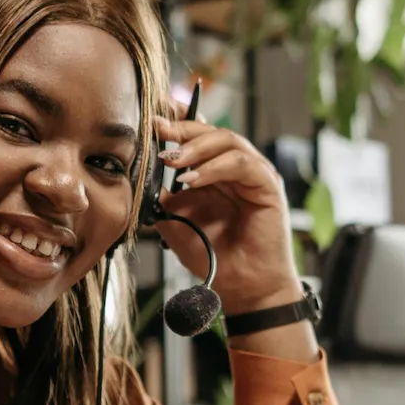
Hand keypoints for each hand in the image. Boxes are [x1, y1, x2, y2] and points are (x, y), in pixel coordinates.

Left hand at [153, 105, 301, 315]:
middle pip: (210, 130)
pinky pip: (241, 163)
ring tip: (172, 160)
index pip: (196, 134)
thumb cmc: (211, 255)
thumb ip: (159, 194)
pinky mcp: (267, 184)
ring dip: (196, 147)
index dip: (176, 121)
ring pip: (227, 140)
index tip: (150, 118)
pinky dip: (214, 167)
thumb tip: (137, 173)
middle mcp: (234, 167)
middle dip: (181, 128)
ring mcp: (253, 173)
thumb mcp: (173, 220)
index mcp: (213, 171)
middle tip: (157, 130)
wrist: (239, 286)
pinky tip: (191, 180)